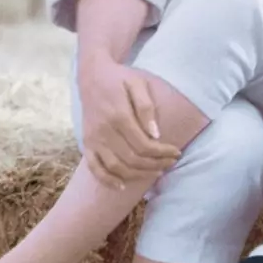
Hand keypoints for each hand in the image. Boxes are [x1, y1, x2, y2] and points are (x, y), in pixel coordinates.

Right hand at [77, 54, 182, 189]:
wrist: (92, 75)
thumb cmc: (119, 78)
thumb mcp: (137, 84)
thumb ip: (146, 107)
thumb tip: (155, 134)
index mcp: (118, 116)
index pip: (144, 144)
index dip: (162, 153)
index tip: (176, 152)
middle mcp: (104, 131)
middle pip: (132, 159)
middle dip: (155, 165)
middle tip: (170, 163)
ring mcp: (93, 139)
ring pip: (116, 167)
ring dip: (137, 175)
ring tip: (156, 172)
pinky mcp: (86, 143)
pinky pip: (95, 168)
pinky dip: (107, 180)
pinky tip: (122, 186)